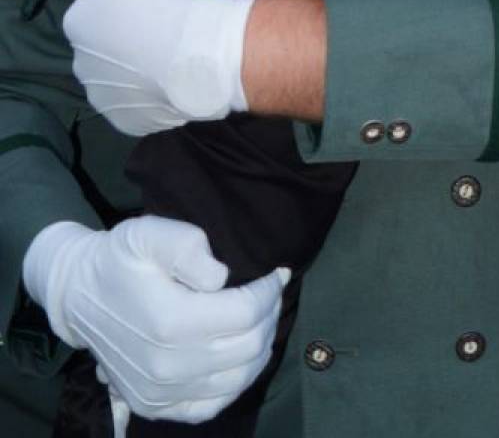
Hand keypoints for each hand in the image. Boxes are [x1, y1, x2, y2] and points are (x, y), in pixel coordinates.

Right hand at [22, 216, 288, 425]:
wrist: (79, 296)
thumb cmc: (118, 259)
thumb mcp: (147, 233)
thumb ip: (186, 246)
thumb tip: (221, 276)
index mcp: (169, 321)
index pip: (246, 313)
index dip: (269, 291)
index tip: (277, 272)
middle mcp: (166, 366)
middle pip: (248, 347)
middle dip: (269, 316)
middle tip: (271, 292)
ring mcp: (159, 392)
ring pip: (237, 379)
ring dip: (260, 347)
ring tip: (261, 318)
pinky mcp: (154, 406)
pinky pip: (211, 407)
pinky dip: (236, 383)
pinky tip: (240, 355)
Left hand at [63, 0, 255, 133]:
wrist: (197, 52)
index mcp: (77, 24)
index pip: (96, 5)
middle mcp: (81, 66)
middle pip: (105, 44)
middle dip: (126, 36)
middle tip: (162, 23)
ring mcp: (105, 99)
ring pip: (120, 76)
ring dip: (137, 66)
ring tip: (172, 51)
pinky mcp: (129, 123)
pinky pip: (139, 101)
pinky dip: (152, 91)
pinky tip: (173, 76)